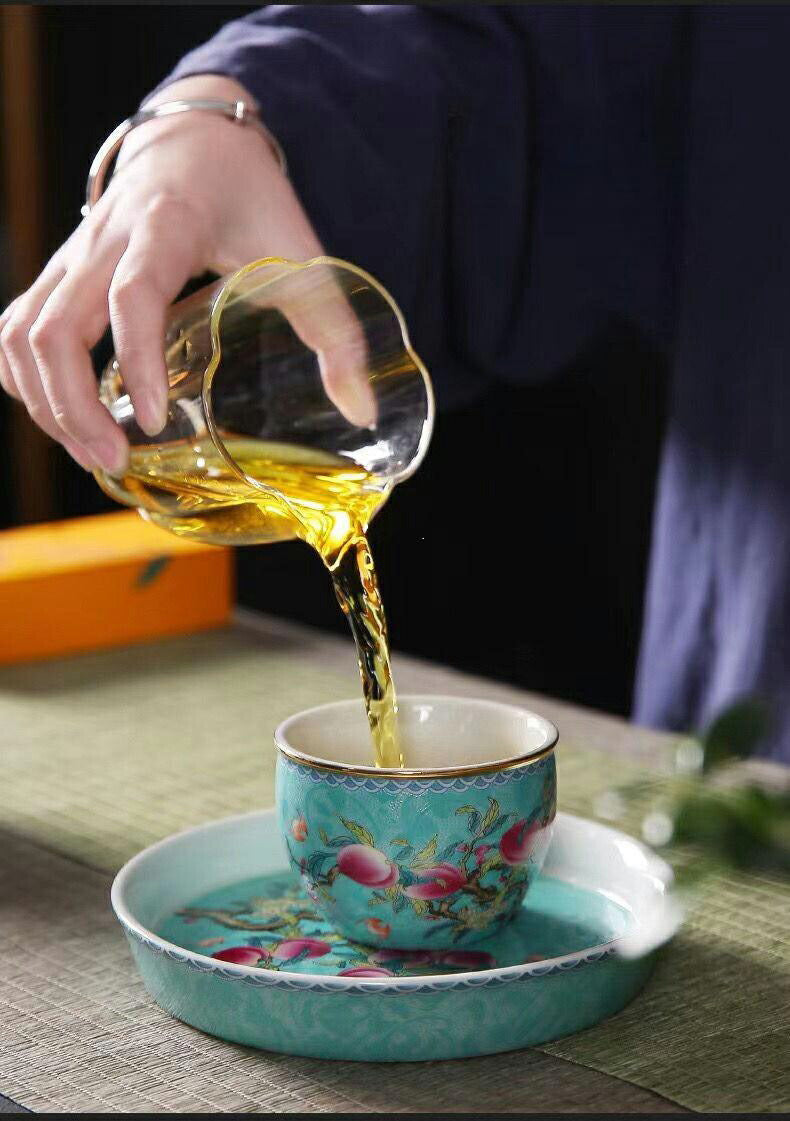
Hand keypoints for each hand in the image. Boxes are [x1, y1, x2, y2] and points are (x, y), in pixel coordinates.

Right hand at [0, 74, 373, 474]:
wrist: (196, 140)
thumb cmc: (249, 199)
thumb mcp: (301, 255)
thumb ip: (333, 331)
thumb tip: (361, 409)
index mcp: (165, 227)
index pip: (131, 296)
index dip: (137, 359)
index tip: (152, 420)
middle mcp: (101, 242)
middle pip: (50, 328)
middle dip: (72, 407)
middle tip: (115, 461)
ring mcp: (70, 258)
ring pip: (20, 335)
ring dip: (45, 404)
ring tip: (93, 455)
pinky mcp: (58, 276)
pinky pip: (16, 331)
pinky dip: (27, 382)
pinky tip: (66, 420)